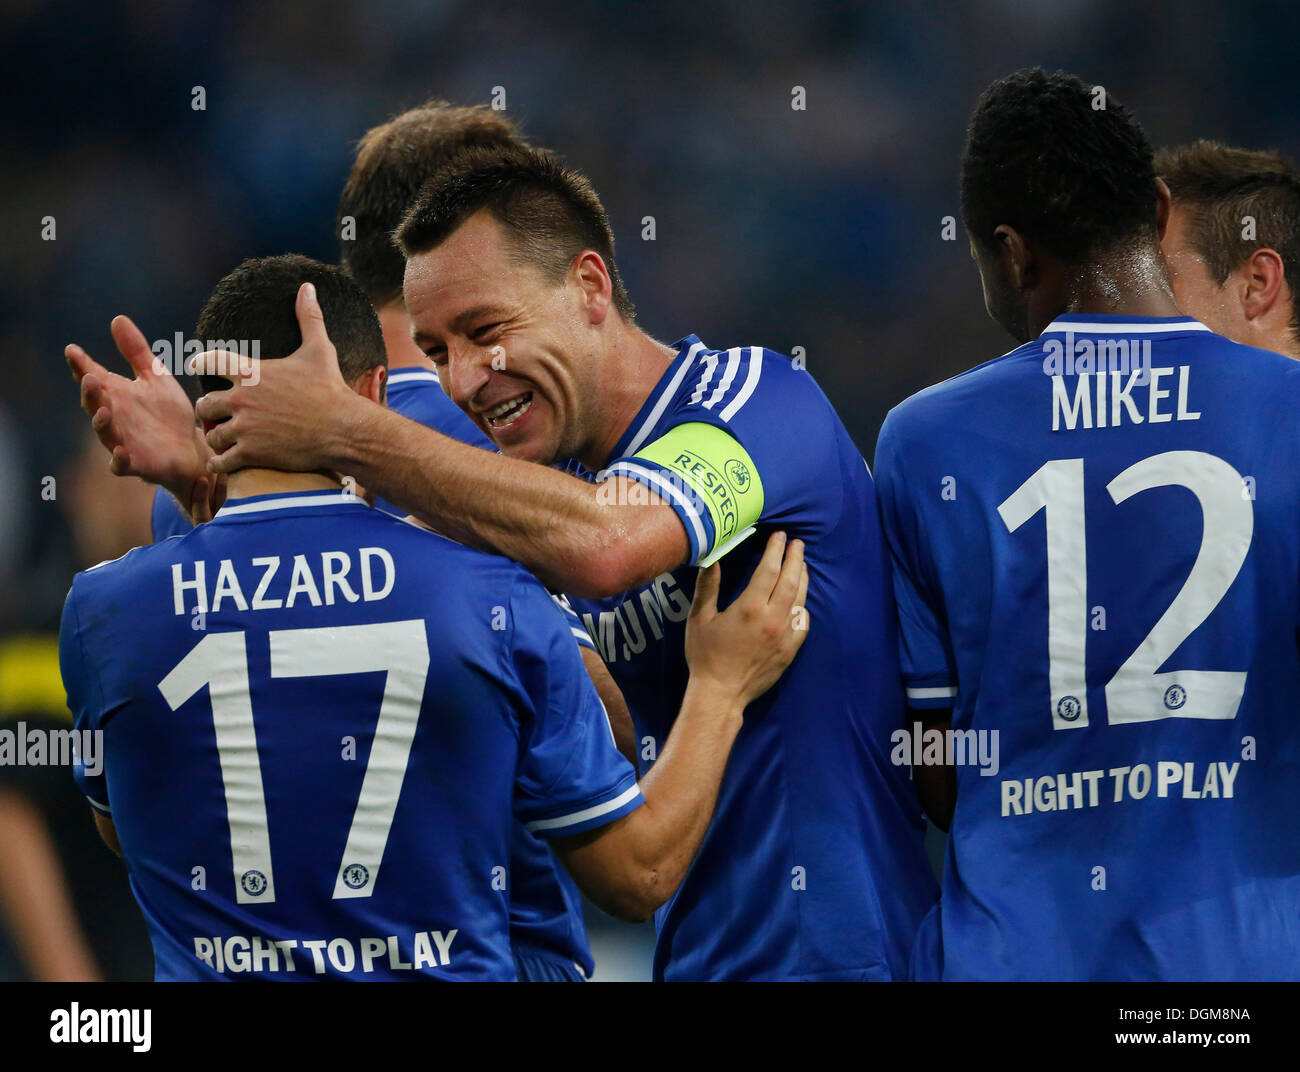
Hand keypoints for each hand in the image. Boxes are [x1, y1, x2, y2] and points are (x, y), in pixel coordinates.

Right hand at [65, 315, 211, 507]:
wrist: (191, 448)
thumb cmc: (168, 413)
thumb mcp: (156, 377)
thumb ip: (137, 352)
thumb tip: (118, 318)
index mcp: (116, 394)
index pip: (93, 376)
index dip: (81, 365)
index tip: (72, 350)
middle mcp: (114, 416)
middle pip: (94, 404)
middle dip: (90, 393)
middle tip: (89, 378)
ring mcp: (121, 441)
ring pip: (104, 433)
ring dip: (101, 422)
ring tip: (103, 410)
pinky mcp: (135, 464)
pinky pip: (121, 465)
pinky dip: (118, 460)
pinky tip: (120, 451)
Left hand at [191, 282, 357, 474]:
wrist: (344, 429)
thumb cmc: (331, 389)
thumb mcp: (320, 350)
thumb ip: (308, 317)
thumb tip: (308, 287)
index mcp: (250, 371)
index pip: (208, 361)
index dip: (200, 363)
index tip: (197, 366)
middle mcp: (241, 399)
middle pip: (204, 403)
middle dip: (209, 409)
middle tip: (216, 414)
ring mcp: (244, 428)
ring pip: (211, 433)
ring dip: (216, 437)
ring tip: (224, 440)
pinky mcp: (251, 453)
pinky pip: (221, 460)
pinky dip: (220, 463)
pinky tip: (225, 462)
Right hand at [684, 531, 809, 707]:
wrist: (721, 694)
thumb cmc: (705, 655)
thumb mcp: (699, 618)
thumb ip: (707, 586)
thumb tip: (710, 557)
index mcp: (750, 608)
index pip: (769, 569)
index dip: (775, 550)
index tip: (779, 536)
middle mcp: (772, 619)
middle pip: (791, 580)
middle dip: (795, 558)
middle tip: (797, 543)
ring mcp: (784, 636)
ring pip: (800, 599)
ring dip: (802, 578)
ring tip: (801, 565)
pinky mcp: (790, 650)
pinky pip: (802, 623)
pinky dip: (802, 607)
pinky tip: (799, 601)